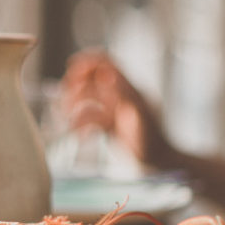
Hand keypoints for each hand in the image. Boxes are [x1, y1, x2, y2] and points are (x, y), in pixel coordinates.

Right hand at [58, 50, 171, 167]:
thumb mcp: (140, 118)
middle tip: (66, 98)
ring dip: (75, 105)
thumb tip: (107, 75)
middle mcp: (121, 95)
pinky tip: (80, 135)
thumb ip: (124, 95)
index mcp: (129, 88)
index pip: (106, 63)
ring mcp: (114, 109)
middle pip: (92, 77)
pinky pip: (90, 118)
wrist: (159, 163)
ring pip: (88, 98)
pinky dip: (81, 124)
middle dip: (76, 84)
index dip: (88, 61)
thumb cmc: (153, 143)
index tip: (71, 68)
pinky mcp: (110, 125)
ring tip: (69, 118)